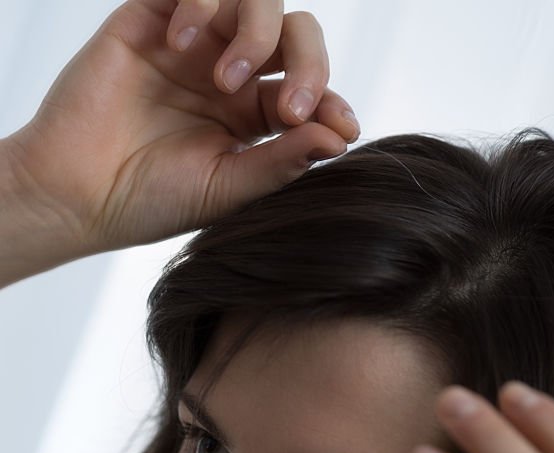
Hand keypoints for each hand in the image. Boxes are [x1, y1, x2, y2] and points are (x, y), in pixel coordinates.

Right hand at [8, 0, 355, 255]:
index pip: (310, 90)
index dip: (332, 100)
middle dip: (309, 64)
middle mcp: (230, 74)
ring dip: (257, 33)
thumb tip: (341, 137)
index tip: (344, 126)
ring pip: (256, 0)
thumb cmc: (150, 201)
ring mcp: (194, 44)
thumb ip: (282, 162)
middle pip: (296, 35)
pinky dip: (202, 2)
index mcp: (254, 118)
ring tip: (228, 81)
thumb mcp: (227, 189)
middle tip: (291, 109)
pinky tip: (184, 42)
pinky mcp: (153, 18)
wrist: (78, 193)